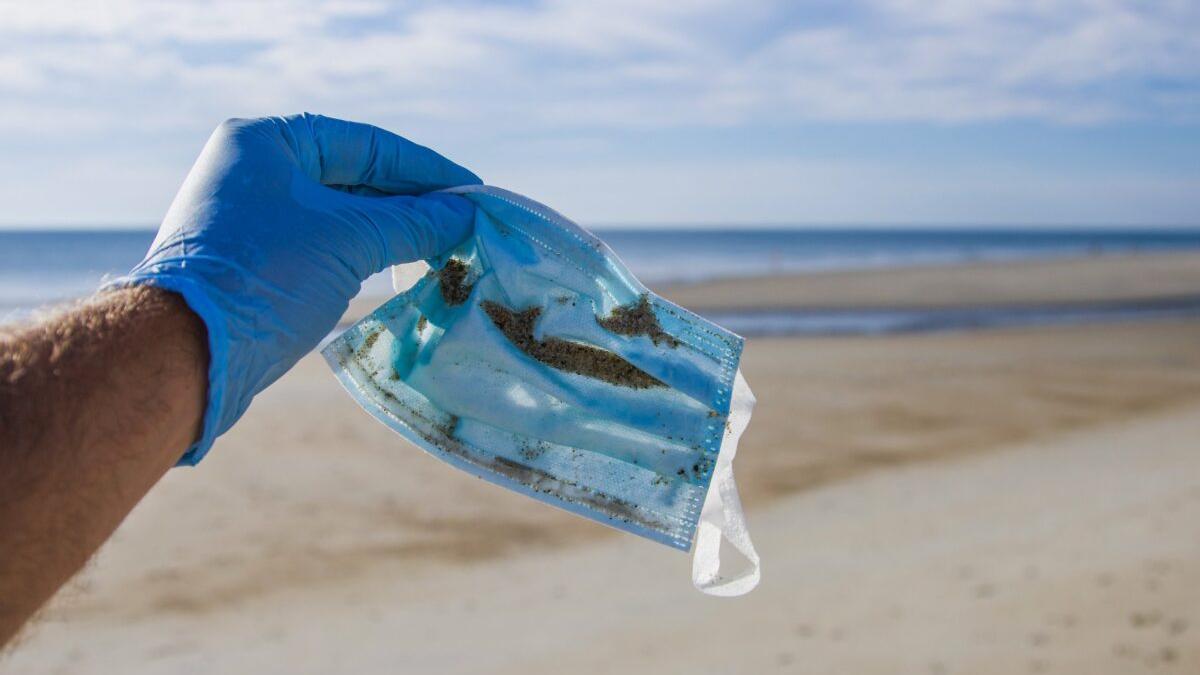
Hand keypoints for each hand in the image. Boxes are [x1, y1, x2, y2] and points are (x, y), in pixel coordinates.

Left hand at [111, 113, 479, 463]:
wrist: (186, 351)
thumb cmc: (266, 275)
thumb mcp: (350, 240)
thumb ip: (413, 222)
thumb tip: (466, 214)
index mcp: (266, 141)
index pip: (366, 144)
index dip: (426, 169)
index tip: (474, 192)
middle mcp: (255, 170)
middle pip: (355, 179)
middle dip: (412, 203)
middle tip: (465, 225)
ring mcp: (252, 217)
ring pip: (341, 216)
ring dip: (393, 233)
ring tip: (445, 248)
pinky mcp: (256, 262)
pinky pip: (325, 246)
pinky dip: (366, 255)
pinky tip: (403, 269)